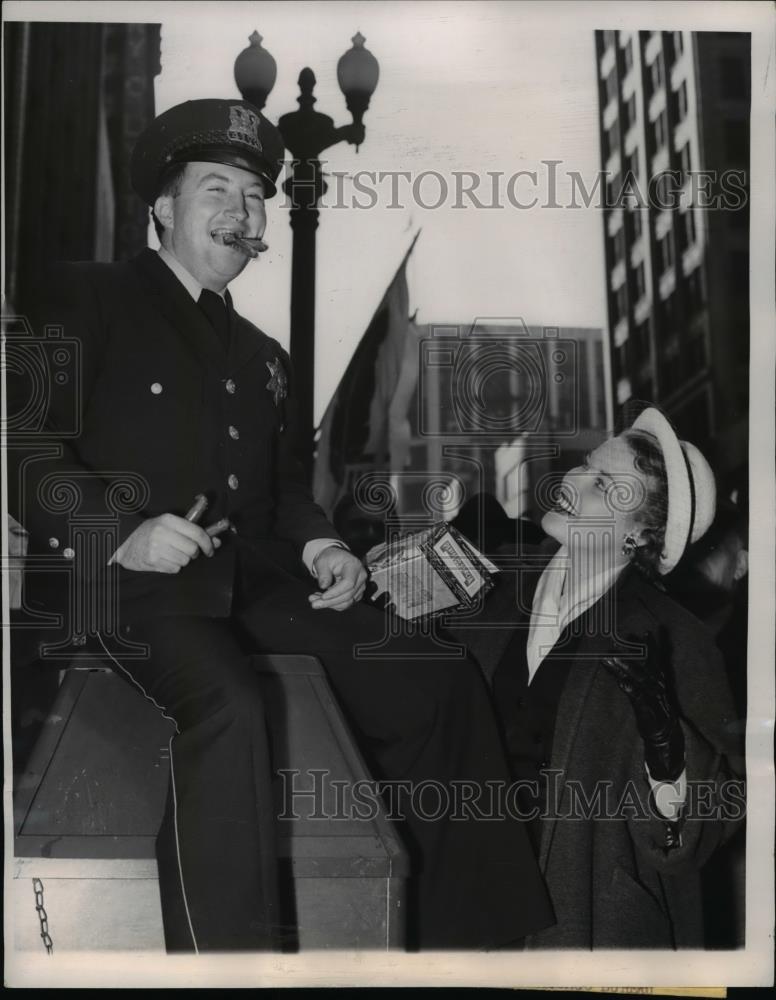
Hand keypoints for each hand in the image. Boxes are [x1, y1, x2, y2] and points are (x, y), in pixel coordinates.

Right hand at [110, 513, 220, 573]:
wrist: (125, 543)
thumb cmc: (152, 533)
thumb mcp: (170, 525)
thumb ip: (194, 532)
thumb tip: (217, 542)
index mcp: (168, 520)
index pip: (197, 532)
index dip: (207, 543)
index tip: (210, 549)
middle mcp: (162, 532)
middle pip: (193, 549)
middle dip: (194, 553)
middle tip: (188, 552)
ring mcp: (156, 548)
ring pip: (185, 561)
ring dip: (183, 560)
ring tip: (173, 554)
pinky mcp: (152, 561)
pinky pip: (175, 569)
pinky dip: (173, 567)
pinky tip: (165, 560)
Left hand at [308, 545, 367, 611]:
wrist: (336, 558)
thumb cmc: (330, 558)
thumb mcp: (322, 561)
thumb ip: (323, 573)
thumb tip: (323, 586)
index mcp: (354, 566)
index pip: (348, 583)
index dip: (335, 592)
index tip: (322, 596)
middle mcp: (361, 577)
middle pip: (348, 595)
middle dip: (329, 602)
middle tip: (313, 603)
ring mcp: (360, 587)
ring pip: (347, 602)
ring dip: (330, 604)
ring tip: (314, 601)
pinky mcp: (356, 594)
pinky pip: (346, 604)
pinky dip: (333, 604)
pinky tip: (322, 600)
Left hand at [600, 628, 684, 781]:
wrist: (666, 738)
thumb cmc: (655, 713)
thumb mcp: (649, 693)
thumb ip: (640, 678)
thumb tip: (629, 665)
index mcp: (658, 680)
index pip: (656, 660)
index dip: (654, 645)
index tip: (648, 631)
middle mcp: (657, 686)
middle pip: (644, 666)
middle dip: (631, 652)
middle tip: (618, 639)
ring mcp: (653, 698)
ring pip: (638, 679)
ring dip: (624, 667)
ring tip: (609, 657)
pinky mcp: (647, 711)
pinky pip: (637, 698)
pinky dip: (630, 689)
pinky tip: (621, 682)